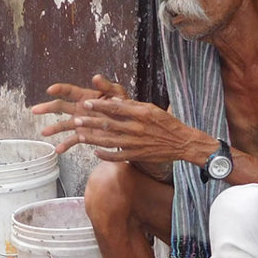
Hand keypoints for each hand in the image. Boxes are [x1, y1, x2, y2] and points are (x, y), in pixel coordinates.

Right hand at [30, 74, 130, 153]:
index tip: (50, 90)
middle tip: (34, 110)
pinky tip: (58, 150)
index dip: (59, 89)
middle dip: (47, 108)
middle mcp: (79, 109)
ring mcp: (80, 122)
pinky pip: (73, 140)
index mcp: (85, 96)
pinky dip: (66, 144)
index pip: (69, 91)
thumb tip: (96, 77)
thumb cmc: (123, 105)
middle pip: (60, 107)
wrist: (129, 124)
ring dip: (53, 128)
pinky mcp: (84, 134)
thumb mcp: (117, 94)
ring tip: (44, 133)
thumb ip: (107, 86)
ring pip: (63, 124)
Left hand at [62, 97, 203, 164]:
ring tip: (80, 136)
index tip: (85, 104)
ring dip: (93, 139)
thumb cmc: (166, 123)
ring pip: (110, 141)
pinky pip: (117, 156)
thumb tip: (113, 101)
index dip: (98, 106)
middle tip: (76, 120)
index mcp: (141, 113)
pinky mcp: (137, 155)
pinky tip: (95, 152)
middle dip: (90, 122)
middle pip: (109, 125)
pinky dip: (105, 155)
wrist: (182, 142)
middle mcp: (137, 128)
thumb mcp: (151, 109)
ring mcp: (136, 143)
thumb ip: (132, 106)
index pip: (115, 108)